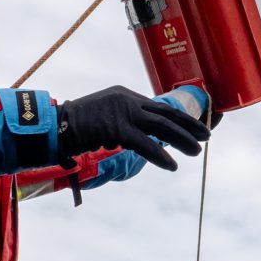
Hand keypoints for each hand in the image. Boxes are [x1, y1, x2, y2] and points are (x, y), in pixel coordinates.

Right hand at [56, 85, 207, 166]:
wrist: (53, 128)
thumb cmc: (74, 126)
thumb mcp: (104, 117)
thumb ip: (124, 122)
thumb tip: (141, 136)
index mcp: (125, 95)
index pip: (159, 106)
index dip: (180, 117)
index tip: (195, 126)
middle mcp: (127, 100)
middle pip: (166, 114)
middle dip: (189, 126)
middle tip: (207, 136)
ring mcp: (122, 113)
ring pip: (162, 127)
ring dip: (182, 140)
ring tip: (197, 151)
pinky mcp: (116, 129)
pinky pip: (145, 144)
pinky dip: (160, 156)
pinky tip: (172, 165)